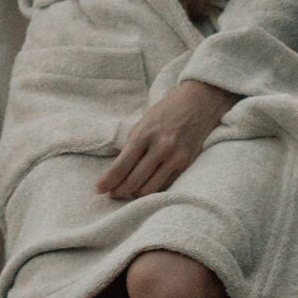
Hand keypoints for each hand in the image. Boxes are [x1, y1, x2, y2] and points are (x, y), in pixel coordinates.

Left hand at [96, 80, 232, 201]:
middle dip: (120, 191)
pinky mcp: (186, 164)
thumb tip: (117, 172)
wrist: (198, 104)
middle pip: (134, 181)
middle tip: (113, 194)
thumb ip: (131, 147)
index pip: (121, 166)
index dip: (108, 181)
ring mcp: (175, 157)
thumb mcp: (143, 123)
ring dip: (136, 194)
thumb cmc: (165, 112)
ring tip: (129, 192)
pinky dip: (154, 189)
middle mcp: (160, 148)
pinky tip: (147, 187)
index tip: (99, 189)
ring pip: (150, 189)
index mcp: (144, 135)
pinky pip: (166, 185)